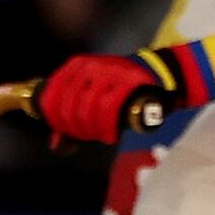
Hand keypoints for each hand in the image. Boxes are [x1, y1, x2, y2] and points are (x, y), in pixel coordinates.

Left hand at [34, 36, 214, 149]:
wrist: (165, 78)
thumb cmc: (125, 94)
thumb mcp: (94, 103)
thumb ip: (73, 124)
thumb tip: (58, 147)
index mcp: (75, 67)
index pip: (49, 102)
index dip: (57, 124)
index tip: (73, 132)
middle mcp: (88, 66)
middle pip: (66, 111)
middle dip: (78, 131)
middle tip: (94, 135)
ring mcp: (107, 72)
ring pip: (84, 114)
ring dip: (94, 132)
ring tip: (106, 133)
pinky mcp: (126, 83)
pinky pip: (106, 113)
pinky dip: (107, 130)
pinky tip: (113, 134)